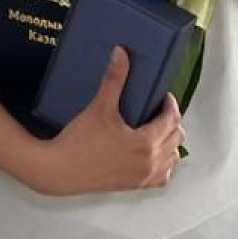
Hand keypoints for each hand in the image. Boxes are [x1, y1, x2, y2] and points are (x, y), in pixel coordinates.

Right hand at [28, 48, 184, 195]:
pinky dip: (164, 164)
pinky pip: (163, 176)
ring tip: (156, 129)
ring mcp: (144, 177)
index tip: (162, 96)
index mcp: (147, 143)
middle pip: (177, 138)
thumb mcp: (99, 107)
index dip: (170, 104)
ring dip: (170, 142)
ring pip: (173, 158)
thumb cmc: (79, 141)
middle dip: (171, 121)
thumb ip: (114, 79)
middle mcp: (151, 162)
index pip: (172, 119)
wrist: (60, 171)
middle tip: (157, 109)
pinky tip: (152, 155)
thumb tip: (121, 53)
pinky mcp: (135, 186)